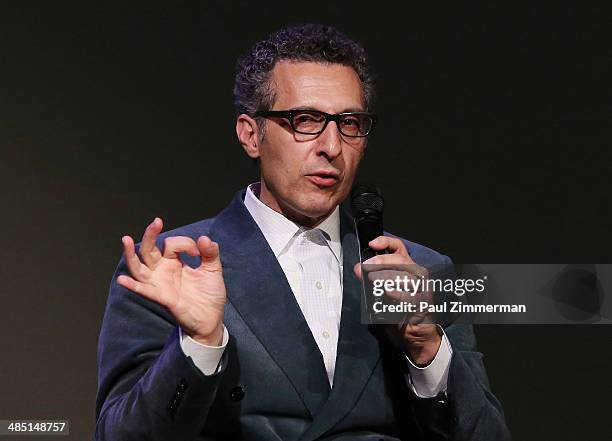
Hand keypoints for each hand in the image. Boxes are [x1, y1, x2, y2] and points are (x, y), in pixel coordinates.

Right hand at [117, 218, 225, 345]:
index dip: (186, 243)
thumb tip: (205, 238)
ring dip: (131, 255)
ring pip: (140, 267)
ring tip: (126, 240)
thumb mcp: (213, 269)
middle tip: (156, 222)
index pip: (172, 244)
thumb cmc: (210, 294)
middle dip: (150, 235)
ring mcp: (160, 283)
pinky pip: (145, 291)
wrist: (212, 318)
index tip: (199, 251)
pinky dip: (133, 286)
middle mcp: (163, 271)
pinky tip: (123, 279)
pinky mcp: (162, 297)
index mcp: (174, 262)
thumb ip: (211, 253)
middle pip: (149, 250)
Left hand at [353, 236, 441, 364]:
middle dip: (381, 261)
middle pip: (401, 260)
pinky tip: (387, 292)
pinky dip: (397, 293)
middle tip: (365, 267)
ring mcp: (422, 289)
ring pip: (405, 276)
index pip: (399, 248)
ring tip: (372, 279)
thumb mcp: (384, 291)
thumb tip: (358, 269)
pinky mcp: (423, 304)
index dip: (386, 242)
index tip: (372, 244)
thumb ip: (373, 279)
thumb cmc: (401, 310)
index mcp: (408, 268)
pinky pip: (409, 296)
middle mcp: (417, 275)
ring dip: (386, 276)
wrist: (416, 334)